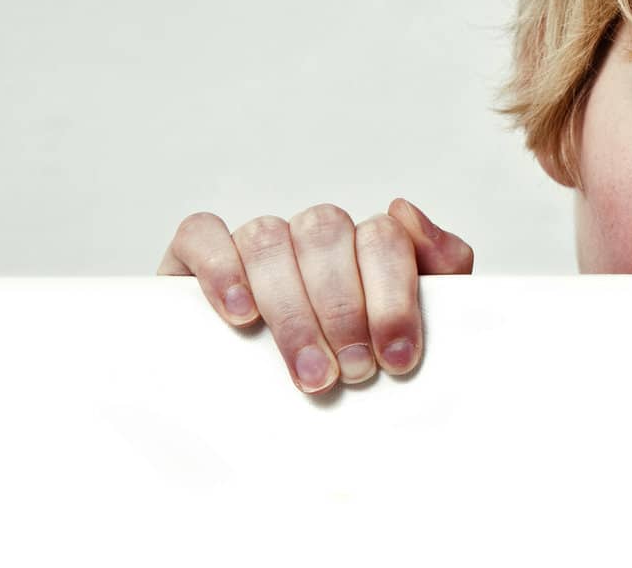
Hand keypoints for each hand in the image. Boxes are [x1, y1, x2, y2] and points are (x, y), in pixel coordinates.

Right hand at [156, 197, 473, 393]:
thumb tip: (404, 211)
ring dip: (292, 308)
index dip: (393, 295)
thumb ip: (437, 265)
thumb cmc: (350, 364)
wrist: (263, 420)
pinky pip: (201, 234)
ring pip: (270, 239)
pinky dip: (222, 268)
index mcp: (362, 243)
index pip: (382, 237)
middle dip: (345, 310)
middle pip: (327, 236)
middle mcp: (310, 236)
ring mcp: (254, 244)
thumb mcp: (407, 325)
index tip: (397, 356)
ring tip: (310, 370)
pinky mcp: (193, 258)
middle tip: (354, 373)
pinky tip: (241, 314)